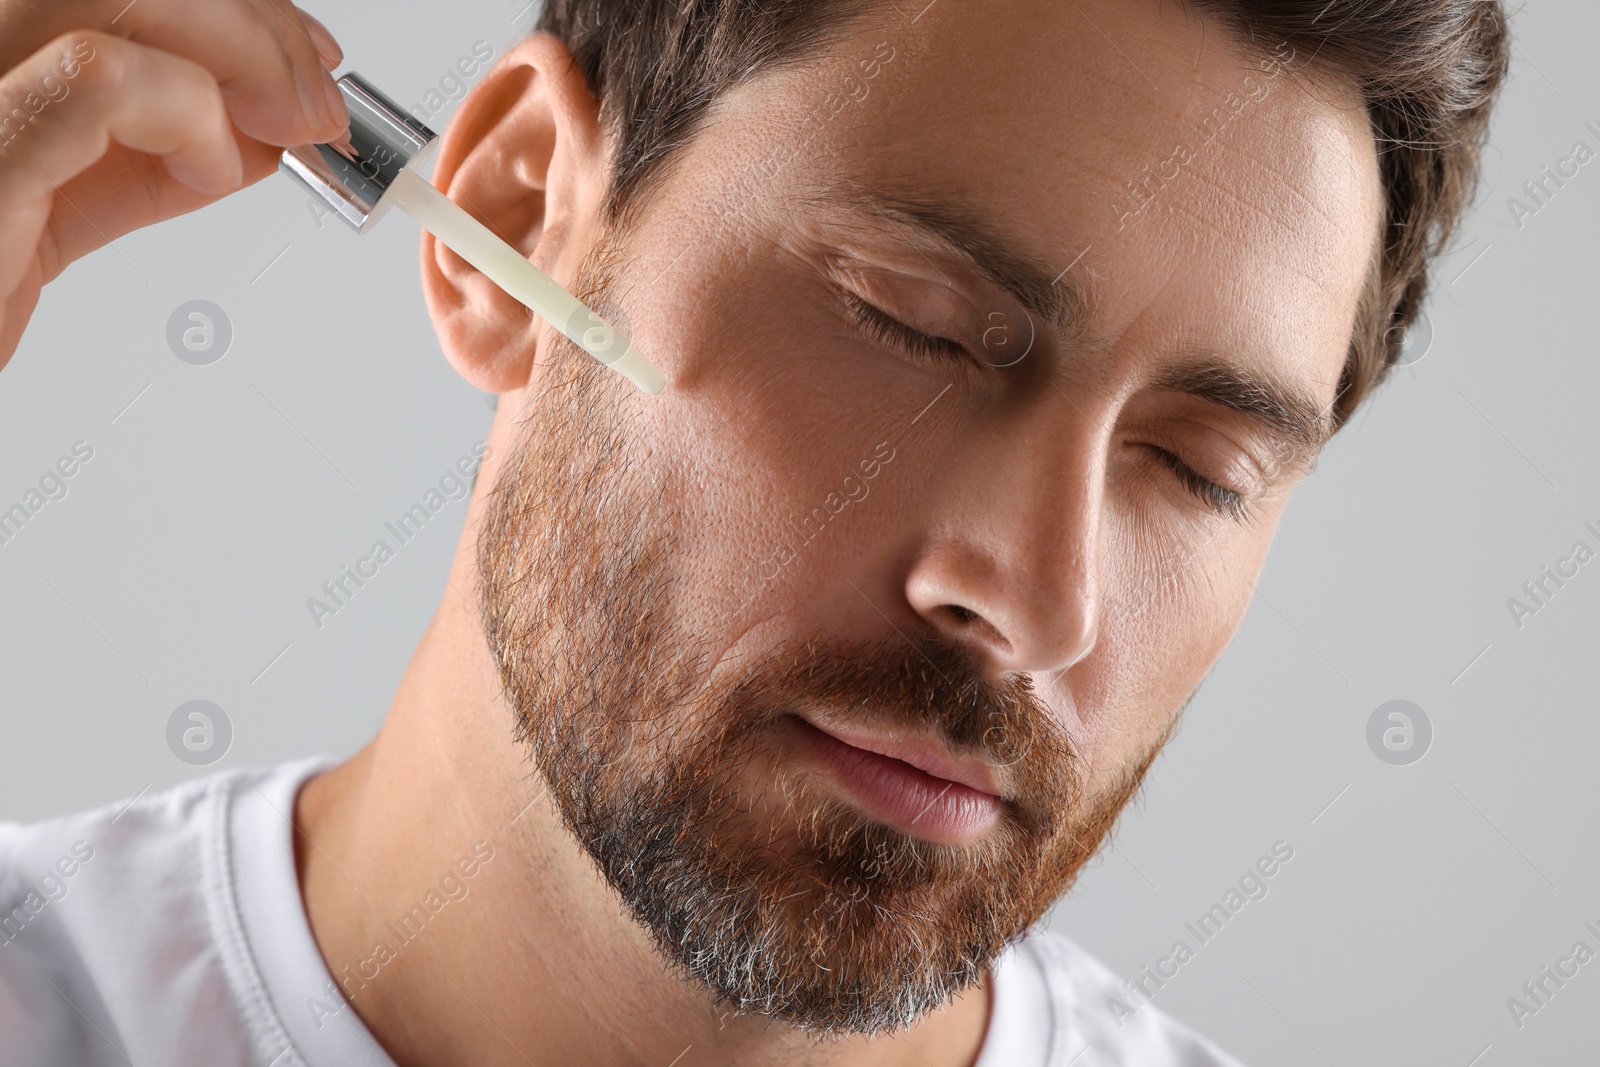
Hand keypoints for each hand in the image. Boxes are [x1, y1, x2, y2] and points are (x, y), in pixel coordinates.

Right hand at [0, 0, 349, 366]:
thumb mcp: (66, 197)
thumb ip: (150, 151)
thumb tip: (259, 126)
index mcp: (1, 45)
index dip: (232, 5)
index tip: (305, 53)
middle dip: (254, 22)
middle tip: (319, 98)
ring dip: (244, 53)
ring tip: (288, 128)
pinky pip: (102, 78)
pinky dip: (187, 114)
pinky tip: (209, 167)